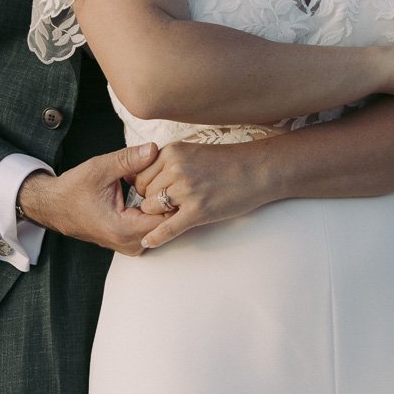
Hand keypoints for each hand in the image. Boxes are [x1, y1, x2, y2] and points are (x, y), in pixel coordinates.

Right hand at [16, 143, 163, 255]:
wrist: (54, 205)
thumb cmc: (73, 189)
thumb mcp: (101, 168)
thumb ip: (130, 159)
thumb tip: (153, 149)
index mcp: (122, 229)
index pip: (164, 218)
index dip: (169, 195)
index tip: (167, 177)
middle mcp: (127, 243)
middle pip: (164, 224)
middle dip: (166, 199)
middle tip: (162, 177)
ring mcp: (128, 245)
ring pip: (158, 227)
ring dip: (159, 205)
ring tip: (152, 183)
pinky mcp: (127, 241)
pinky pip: (149, 228)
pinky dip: (151, 210)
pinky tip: (145, 193)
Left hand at [131, 140, 260, 250]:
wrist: (256, 170)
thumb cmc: (225, 162)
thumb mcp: (190, 151)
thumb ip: (167, 161)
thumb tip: (138, 176)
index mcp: (172, 151)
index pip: (141, 173)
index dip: (145, 186)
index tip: (154, 192)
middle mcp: (176, 168)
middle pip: (145, 191)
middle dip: (151, 200)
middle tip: (166, 204)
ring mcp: (187, 190)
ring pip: (152, 207)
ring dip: (157, 214)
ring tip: (173, 212)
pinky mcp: (198, 210)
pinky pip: (168, 227)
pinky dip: (156, 237)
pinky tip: (147, 242)